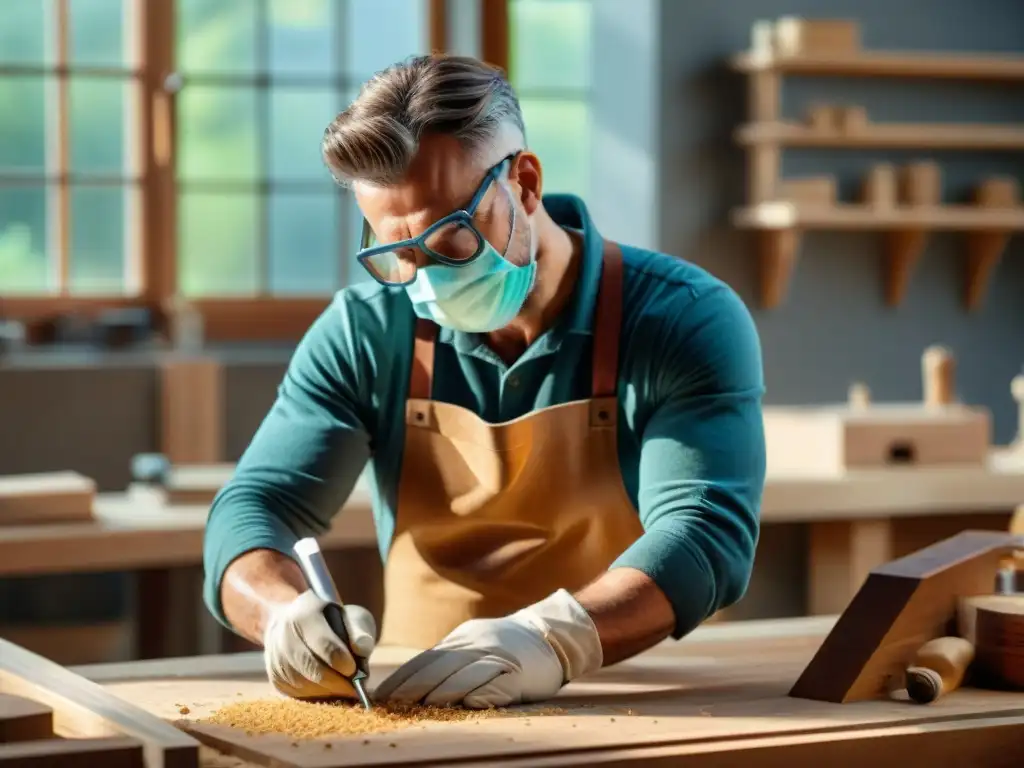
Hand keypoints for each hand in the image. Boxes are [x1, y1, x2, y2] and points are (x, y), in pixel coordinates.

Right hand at [263, 590, 375, 699]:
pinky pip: (294, 693)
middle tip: (354, 690)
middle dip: (336, 682)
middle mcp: (283, 634)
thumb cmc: (331, 621)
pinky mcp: (274, 676)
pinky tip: (328, 691)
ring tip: (344, 691)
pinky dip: (314, 696)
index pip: (323, 643)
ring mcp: (275, 656)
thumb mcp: (349, 616)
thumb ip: (359, 630)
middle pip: (310, 667)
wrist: (295, 623)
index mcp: (304, 614)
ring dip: (326, 691)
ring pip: (301, 683)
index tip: (355, 670)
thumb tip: (362, 650)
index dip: (341, 661)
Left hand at [373, 589, 601, 708]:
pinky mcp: (516, 674)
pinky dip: (477, 696)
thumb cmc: (508, 645)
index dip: (402, 678)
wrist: (550, 634)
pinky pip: (493, 685)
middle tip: (393, 706)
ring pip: (462, 677)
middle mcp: (476, 646)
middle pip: (438, 668)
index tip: (382, 695)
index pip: (425, 659)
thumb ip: (450, 658)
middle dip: (413, 688)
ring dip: (439, 695)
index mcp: (462, 639)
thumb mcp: (475, 642)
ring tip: (420, 710)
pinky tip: (463, 705)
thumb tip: (416, 681)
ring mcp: (497, 659)